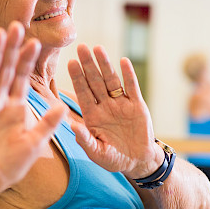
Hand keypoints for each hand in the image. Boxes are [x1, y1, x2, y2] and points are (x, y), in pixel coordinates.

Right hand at [0, 24, 65, 197]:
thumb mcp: (34, 143)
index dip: (27, 60)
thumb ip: (48, 124)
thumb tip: (63, 106)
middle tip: (17, 24)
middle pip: (6, 69)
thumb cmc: (8, 166)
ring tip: (0, 31)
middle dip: (11, 48)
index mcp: (14, 108)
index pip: (22, 78)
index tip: (36, 42)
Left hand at [67, 43, 160, 177]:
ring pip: (112, 80)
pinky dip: (128, 75)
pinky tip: (124, 61)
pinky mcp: (137, 105)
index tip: (71, 62)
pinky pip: (132, 87)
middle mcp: (104, 106)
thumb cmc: (114, 159)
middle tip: (81, 47)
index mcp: (92, 116)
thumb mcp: (98, 153)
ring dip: (105, 65)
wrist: (138, 161)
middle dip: (88, 65)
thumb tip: (72, 127)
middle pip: (95, 81)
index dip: (78, 78)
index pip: (83, 93)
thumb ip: (85, 140)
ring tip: (98, 48)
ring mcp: (121, 104)